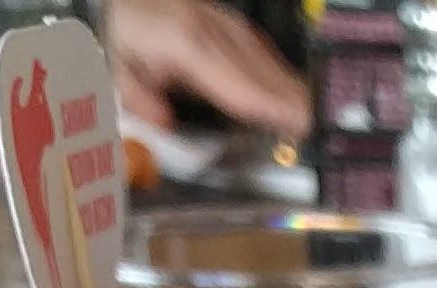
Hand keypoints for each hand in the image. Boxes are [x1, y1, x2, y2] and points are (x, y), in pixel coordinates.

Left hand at [109, 0, 311, 137]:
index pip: (238, 83)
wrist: (118, 2)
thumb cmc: (120, 36)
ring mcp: (219, 21)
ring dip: (288, 84)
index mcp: (185, 43)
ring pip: (263, 56)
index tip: (298, 121)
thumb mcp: (118, 72)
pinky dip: (275, 67)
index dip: (271, 105)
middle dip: (291, 98)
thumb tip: (166, 124)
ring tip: (310, 110)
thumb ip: (142, 102)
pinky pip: (256, 45)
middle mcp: (209, 28)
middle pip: (260, 69)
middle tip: (318, 126)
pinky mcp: (222, 21)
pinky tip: (286, 84)